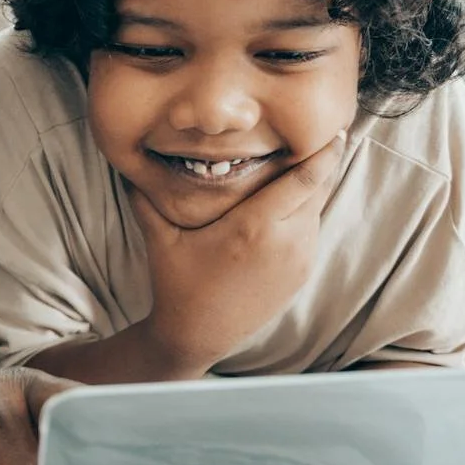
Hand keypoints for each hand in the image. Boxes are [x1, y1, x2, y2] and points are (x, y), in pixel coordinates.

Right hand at [123, 131, 347, 376]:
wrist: (197, 335)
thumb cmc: (178, 284)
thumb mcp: (160, 238)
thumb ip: (147, 197)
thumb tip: (128, 162)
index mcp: (254, 228)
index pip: (305, 180)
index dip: (324, 153)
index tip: (336, 129)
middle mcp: (285, 242)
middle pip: (319, 190)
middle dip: (323, 162)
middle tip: (324, 134)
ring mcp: (298, 260)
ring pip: (317, 210)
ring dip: (311, 189)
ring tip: (302, 165)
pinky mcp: (302, 273)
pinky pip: (310, 231)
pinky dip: (304, 213)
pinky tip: (288, 204)